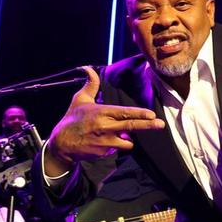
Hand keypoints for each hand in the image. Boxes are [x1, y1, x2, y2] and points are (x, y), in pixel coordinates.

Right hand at [45, 67, 164, 174]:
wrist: (61, 144)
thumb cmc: (72, 120)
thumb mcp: (79, 100)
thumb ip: (90, 85)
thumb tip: (89, 68)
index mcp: (101, 112)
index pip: (124, 113)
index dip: (139, 114)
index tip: (151, 114)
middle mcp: (105, 127)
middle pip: (131, 126)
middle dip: (148, 125)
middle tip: (160, 124)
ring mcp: (105, 142)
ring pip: (127, 141)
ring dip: (127, 138)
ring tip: (117, 134)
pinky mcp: (104, 153)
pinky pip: (118, 149)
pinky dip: (117, 145)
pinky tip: (105, 142)